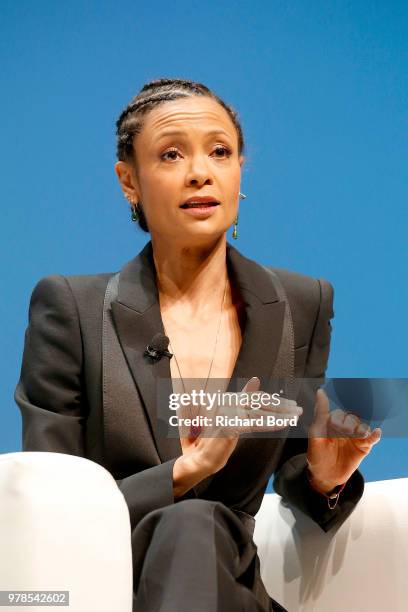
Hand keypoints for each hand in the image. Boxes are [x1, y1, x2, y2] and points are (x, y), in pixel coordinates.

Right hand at [178, 376, 301, 474]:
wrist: (200, 458)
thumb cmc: (215, 440)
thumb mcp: (229, 417)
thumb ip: (241, 402)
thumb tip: (255, 381)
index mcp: (226, 398)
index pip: (255, 396)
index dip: (274, 399)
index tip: (288, 402)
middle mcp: (226, 401)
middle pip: (260, 401)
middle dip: (281, 405)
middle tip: (297, 408)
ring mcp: (227, 412)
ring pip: (260, 411)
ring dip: (281, 414)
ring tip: (295, 415)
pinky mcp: (230, 425)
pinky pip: (256, 423)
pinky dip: (273, 422)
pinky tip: (285, 423)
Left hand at [306, 388, 381, 492]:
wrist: (325, 475)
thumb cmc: (317, 454)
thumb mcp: (315, 434)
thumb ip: (320, 413)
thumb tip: (320, 392)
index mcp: (332, 422)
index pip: (338, 413)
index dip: (337, 417)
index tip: (333, 425)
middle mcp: (344, 427)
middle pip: (352, 418)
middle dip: (348, 423)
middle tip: (343, 432)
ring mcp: (354, 437)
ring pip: (362, 426)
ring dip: (359, 429)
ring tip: (353, 435)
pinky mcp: (363, 447)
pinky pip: (371, 439)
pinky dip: (374, 435)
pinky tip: (375, 433)